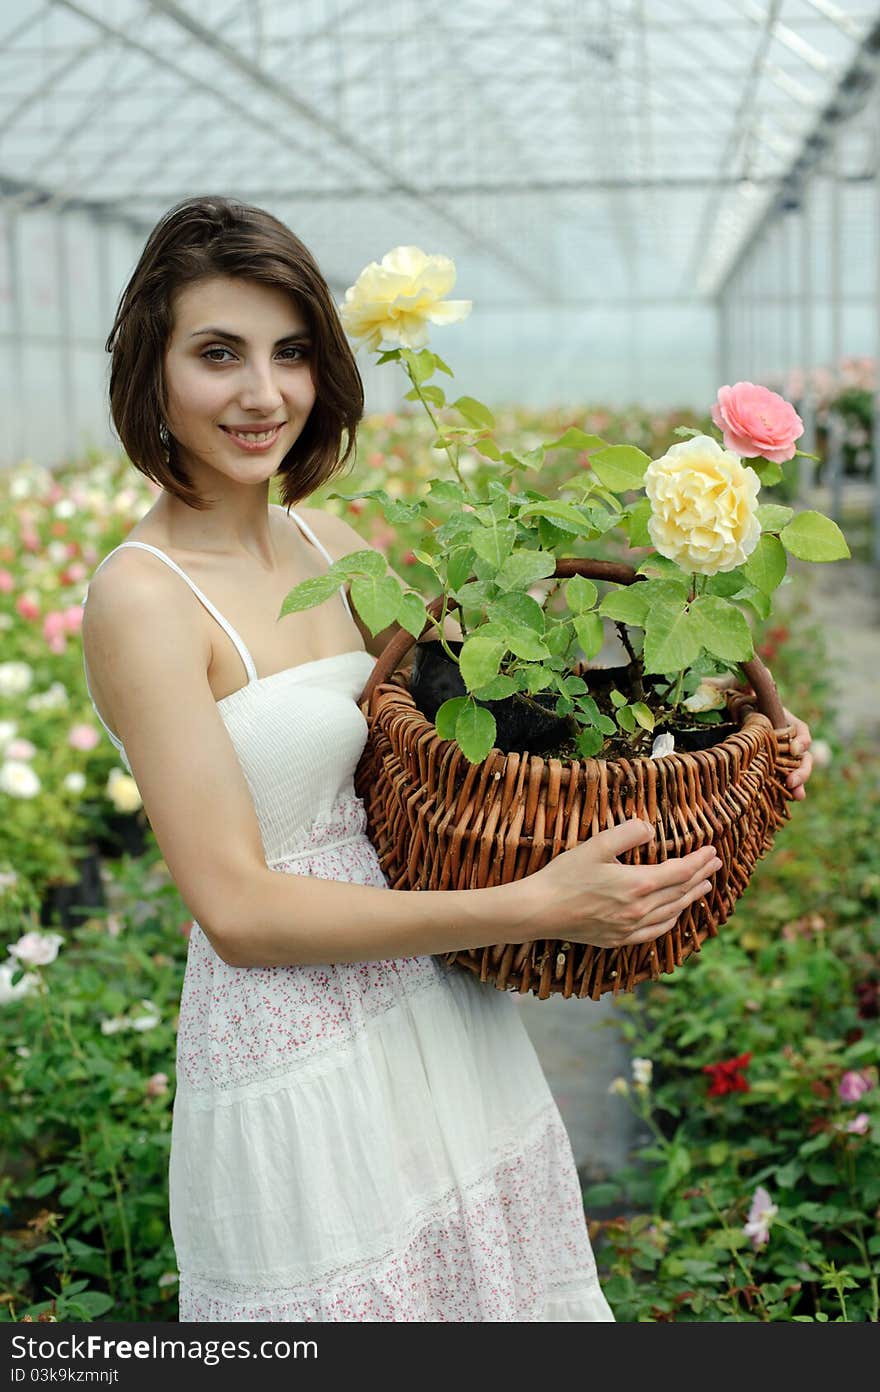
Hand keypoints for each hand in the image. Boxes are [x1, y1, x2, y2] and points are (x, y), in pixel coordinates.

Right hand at [523, 819, 721, 949]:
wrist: (539, 911)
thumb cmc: (564, 876)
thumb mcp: (595, 845)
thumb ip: (627, 833)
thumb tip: (651, 828)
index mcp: (638, 884)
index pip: (680, 871)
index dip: (699, 860)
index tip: (711, 850)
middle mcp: (640, 910)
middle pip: (681, 891)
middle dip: (701, 875)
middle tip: (715, 864)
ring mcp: (631, 928)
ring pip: (672, 912)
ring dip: (691, 898)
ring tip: (704, 887)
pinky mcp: (619, 939)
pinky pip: (656, 931)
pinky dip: (672, 919)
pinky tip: (675, 914)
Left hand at [702, 675, 814, 800]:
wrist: (703, 712)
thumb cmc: (716, 696)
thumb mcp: (726, 686)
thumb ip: (740, 682)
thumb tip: (760, 676)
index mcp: (776, 719)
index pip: (798, 729)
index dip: (802, 739)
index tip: (795, 748)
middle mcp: (778, 738)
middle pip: (801, 755)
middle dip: (802, 769)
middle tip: (792, 781)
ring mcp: (770, 754)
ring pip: (793, 770)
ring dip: (798, 783)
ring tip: (796, 795)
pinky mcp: (761, 768)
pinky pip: (776, 780)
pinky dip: (783, 791)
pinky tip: (788, 800)